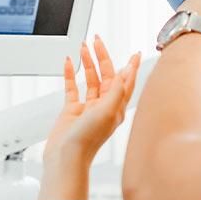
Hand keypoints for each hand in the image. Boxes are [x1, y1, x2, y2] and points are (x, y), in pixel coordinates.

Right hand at [40, 38, 139, 199]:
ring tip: (83, 48)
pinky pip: (72, 88)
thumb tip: (126, 72)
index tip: (135, 53)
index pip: (126, 81)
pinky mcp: (72, 111)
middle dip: (103, 57)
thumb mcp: (106, 112)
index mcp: (116, 108)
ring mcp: (88, 108)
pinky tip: (68, 63)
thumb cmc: (87, 141)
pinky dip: (70, 74)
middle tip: (97, 41)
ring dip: (87, 63)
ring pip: (90, 79)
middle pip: (107, 75)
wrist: (66, 158)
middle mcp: (104, 106)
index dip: (131, 66)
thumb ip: (117, 91)